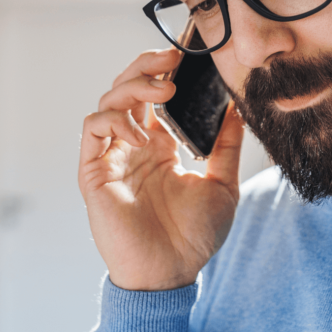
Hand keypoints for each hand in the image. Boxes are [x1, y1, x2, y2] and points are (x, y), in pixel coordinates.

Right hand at [78, 48, 244, 290]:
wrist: (171, 274)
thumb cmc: (195, 237)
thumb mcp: (223, 184)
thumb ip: (227, 145)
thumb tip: (237, 107)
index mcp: (160, 146)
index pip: (154, 96)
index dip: (164, 72)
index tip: (187, 57)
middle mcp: (133, 146)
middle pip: (127, 89)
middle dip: (146, 65)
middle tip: (172, 57)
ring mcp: (112, 156)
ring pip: (109, 101)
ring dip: (134, 87)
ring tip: (165, 92)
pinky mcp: (94, 172)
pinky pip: (94, 129)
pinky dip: (116, 120)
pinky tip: (143, 135)